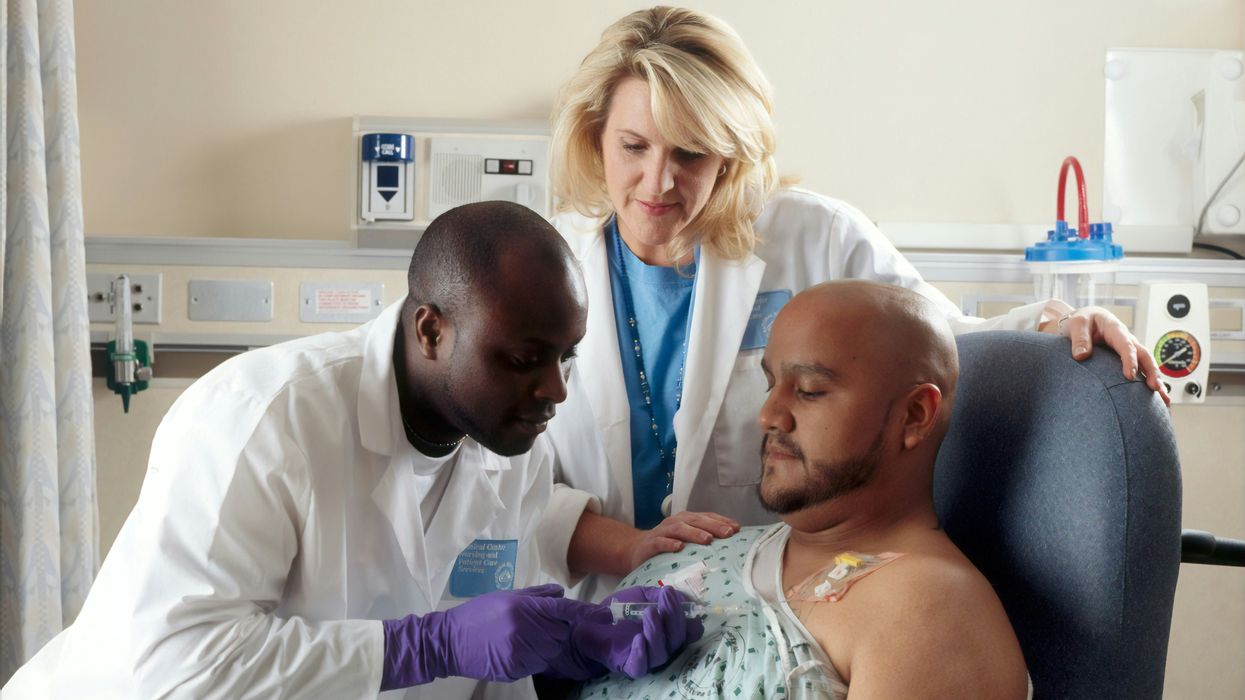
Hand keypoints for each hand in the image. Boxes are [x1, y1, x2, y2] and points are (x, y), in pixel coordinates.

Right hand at [381, 583, 604, 688]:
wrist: (448, 641)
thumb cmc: (477, 615)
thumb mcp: (506, 597)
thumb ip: (536, 595)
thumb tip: (560, 592)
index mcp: (523, 607)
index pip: (564, 609)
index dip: (587, 612)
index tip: (607, 615)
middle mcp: (525, 629)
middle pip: (560, 632)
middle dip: (554, 629)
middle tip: (532, 625)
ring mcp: (520, 651)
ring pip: (551, 650)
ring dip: (544, 645)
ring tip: (519, 638)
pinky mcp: (515, 668)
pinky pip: (538, 664)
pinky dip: (532, 658)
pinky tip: (513, 650)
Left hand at [571, 586, 704, 678]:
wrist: (592, 620)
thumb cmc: (621, 609)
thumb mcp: (641, 595)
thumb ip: (658, 594)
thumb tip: (679, 594)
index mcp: (670, 631)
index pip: (691, 631)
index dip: (691, 618)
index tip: (681, 600)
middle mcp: (663, 646)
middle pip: (678, 639)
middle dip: (675, 617)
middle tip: (666, 597)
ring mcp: (647, 658)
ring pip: (661, 653)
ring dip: (657, 632)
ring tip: (649, 612)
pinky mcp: (628, 665)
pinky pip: (640, 666)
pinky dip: (642, 653)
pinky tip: (639, 638)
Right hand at [627, 511, 739, 570]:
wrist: (637, 550)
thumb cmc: (668, 545)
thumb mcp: (686, 539)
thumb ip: (704, 539)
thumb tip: (730, 545)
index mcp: (686, 519)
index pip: (707, 517)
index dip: (722, 521)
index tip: (737, 528)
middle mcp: (675, 522)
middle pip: (695, 520)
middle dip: (713, 526)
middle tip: (727, 533)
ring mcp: (662, 532)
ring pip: (679, 529)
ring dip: (694, 533)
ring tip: (707, 539)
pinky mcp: (650, 544)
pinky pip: (660, 542)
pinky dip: (669, 544)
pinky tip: (679, 547)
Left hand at [1042, 305, 1170, 406]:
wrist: (1087, 319)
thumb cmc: (1083, 321)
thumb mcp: (1077, 324)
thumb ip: (1079, 339)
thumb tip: (1081, 356)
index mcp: (1116, 330)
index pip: (1126, 346)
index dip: (1130, 360)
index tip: (1129, 376)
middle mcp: (1128, 340)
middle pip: (1144, 356)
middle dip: (1151, 372)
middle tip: (1155, 388)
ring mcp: (1130, 350)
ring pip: (1147, 365)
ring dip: (1156, 381)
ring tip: (1164, 400)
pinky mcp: (1129, 359)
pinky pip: (1142, 371)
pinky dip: (1149, 383)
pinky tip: (1157, 399)